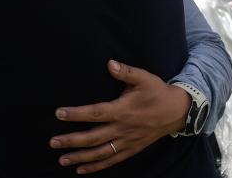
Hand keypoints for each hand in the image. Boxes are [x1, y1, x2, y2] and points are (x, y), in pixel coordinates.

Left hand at [50, 60, 190, 173]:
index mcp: (123, 110)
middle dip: (71, 141)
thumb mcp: (143, 77)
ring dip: (80, 157)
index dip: (76, 114)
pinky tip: (81, 169)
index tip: (58, 114)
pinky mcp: (131, 149)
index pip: (95, 113)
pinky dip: (96, 166)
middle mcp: (122, 128)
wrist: (178, 111)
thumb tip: (109, 63)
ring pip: (100, 153)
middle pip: (93, 138)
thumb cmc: (158, 91)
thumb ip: (125, 71)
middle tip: (53, 142)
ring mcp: (127, 141)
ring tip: (62, 159)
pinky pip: (111, 160)